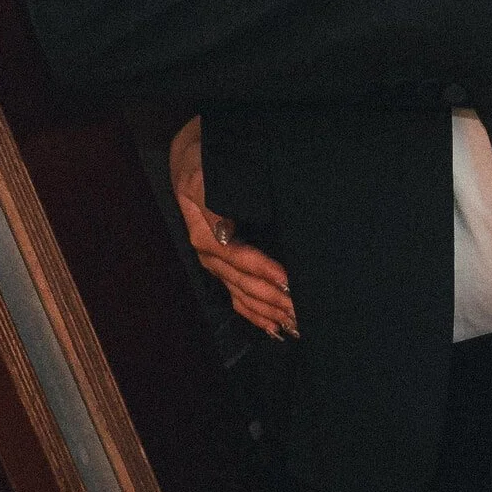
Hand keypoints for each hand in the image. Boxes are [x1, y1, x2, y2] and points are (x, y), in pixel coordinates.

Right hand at [168, 118, 296, 339]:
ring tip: (295, 325)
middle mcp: (212, 257)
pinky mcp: (223, 269)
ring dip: (269, 313)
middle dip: (274, 300)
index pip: (241, 259)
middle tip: (302, 312)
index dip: (265, 272)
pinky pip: (238, 299)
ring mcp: (217, 266)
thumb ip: (213, 207)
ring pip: (245, 297)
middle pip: (246, 285)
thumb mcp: (202, 179)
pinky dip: (256, 316)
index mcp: (207, 237)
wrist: (190, 163)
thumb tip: (225, 234)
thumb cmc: (201, 166)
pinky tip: (274, 328)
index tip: (289, 281)